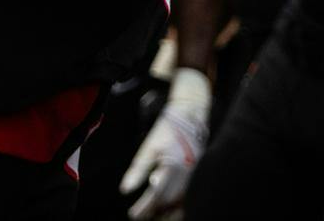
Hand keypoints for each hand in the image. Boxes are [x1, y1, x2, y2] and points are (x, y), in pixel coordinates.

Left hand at [120, 66, 210, 219]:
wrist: (191, 112)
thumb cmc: (167, 128)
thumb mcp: (148, 147)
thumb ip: (137, 170)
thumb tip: (124, 190)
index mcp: (171, 166)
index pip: (156, 196)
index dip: (144, 208)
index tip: (133, 215)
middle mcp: (186, 172)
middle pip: (169, 201)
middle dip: (154, 212)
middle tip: (140, 217)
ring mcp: (194, 172)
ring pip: (181, 201)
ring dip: (168, 212)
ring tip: (155, 217)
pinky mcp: (199, 171)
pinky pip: (190, 194)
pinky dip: (180, 205)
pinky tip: (172, 209)